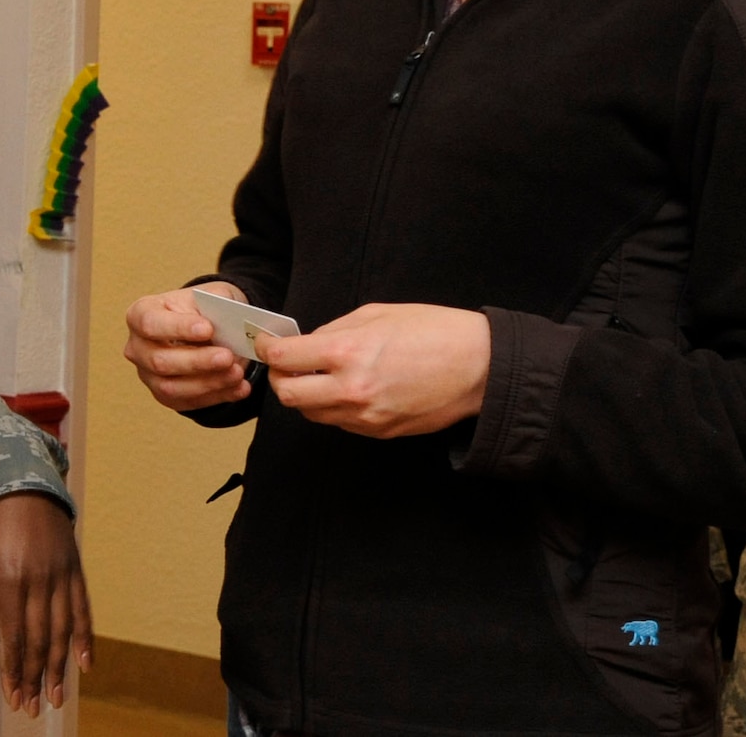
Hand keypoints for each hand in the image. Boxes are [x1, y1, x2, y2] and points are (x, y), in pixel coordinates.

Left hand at [0, 493, 92, 715]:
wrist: (23, 478)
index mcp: (9, 575)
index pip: (13, 634)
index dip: (14, 669)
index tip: (12, 696)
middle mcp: (39, 577)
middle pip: (39, 638)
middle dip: (35, 676)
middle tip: (32, 707)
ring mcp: (61, 572)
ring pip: (63, 629)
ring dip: (59, 666)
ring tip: (55, 697)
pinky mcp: (75, 566)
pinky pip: (83, 607)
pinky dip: (86, 637)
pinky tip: (85, 664)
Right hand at [123, 283, 249, 411]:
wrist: (209, 326)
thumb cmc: (204, 308)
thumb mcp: (209, 296)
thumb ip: (214, 307)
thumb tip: (228, 326)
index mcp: (141, 314)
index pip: (151, 323)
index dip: (178, 327)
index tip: (208, 328)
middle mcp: (138, 348)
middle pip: (160, 361)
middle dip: (197, 361)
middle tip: (227, 356)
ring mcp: (148, 375)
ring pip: (172, 388)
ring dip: (208, 383)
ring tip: (237, 373)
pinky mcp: (166, 396)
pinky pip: (189, 402)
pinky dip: (218, 396)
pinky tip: (240, 388)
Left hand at [256, 303, 490, 437]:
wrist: (479, 368)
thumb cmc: (433, 331)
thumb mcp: (377, 313)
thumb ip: (334, 329)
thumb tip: (306, 343)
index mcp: (348, 351)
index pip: (284, 359)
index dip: (268, 349)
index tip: (266, 342)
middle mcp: (351, 389)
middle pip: (288, 395)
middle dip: (281, 377)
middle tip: (287, 363)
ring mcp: (364, 416)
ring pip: (312, 413)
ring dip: (306, 394)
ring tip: (319, 374)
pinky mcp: (378, 432)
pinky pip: (340, 422)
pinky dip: (334, 406)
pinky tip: (348, 387)